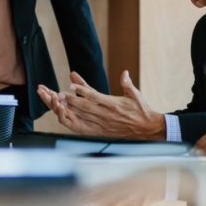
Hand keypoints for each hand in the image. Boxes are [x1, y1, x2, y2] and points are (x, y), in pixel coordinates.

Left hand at [37, 70, 165, 139]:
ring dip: (69, 110)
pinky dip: (73, 122)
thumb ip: (127, 84)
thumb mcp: (136, 95)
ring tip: (58, 103)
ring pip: (82, 117)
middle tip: (58, 93)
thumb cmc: (141, 110)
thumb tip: (124, 73)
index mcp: (115, 105)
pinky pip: (84, 128)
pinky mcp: (101, 132)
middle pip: (85, 107)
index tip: (72, 85)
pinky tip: (65, 117)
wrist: (147, 129)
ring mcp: (103, 125)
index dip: (82, 91)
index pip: (95, 97)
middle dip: (70, 100)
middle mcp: (107, 116)